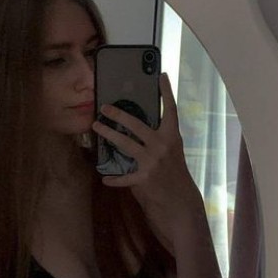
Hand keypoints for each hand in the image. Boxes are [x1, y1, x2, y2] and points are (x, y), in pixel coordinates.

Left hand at [91, 73, 202, 244]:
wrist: (181, 202)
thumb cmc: (174, 176)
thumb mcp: (170, 154)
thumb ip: (156, 142)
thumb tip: (135, 130)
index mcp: (172, 137)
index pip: (170, 110)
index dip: (166, 92)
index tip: (161, 75)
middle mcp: (163, 146)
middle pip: (137, 124)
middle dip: (119, 114)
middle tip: (104, 107)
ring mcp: (153, 162)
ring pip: (126, 143)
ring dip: (109, 134)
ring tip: (96, 126)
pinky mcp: (145, 178)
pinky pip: (124, 177)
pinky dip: (114, 179)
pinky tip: (105, 178)